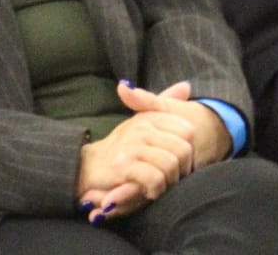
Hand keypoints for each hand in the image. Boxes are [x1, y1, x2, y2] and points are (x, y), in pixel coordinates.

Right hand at [74, 90, 197, 221]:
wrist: (90, 165)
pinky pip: (154, 178)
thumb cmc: (123, 146)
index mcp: (150, 116)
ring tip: (161, 186)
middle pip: (183, 150)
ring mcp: (132, 145)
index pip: (187, 131)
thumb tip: (186, 86)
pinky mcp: (123, 165)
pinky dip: (156, 189)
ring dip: (170, 182)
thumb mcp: (143, 121)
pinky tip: (151, 191)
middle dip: (182, 169)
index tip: (179, 162)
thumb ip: (165, 104)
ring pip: (170, 164)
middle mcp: (142, 127)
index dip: (188, 150)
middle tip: (172, 178)